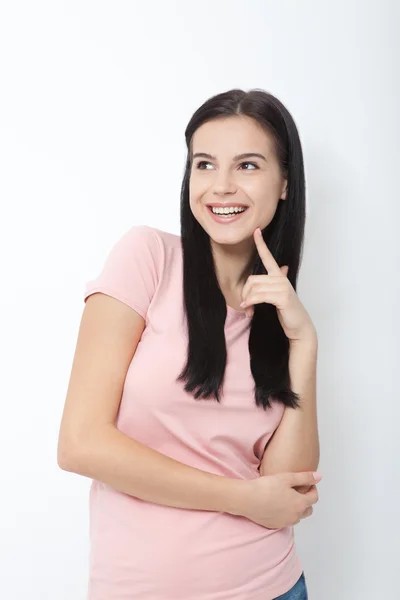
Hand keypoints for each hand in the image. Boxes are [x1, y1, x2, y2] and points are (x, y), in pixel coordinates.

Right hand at [232, 471, 320, 528]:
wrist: (248, 500)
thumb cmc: (267, 487)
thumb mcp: (287, 477)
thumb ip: (305, 477)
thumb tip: (319, 477)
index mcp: (300, 504)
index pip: (314, 498)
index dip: (313, 489)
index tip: (308, 483)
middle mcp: (295, 516)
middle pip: (308, 510)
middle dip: (306, 500)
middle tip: (298, 490)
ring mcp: (285, 522)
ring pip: (297, 516)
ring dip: (296, 508)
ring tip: (287, 497)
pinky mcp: (275, 525)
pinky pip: (286, 520)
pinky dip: (286, 514)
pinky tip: (277, 505)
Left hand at [240, 228, 316, 342]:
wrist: (299, 326)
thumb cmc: (288, 311)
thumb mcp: (280, 295)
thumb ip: (278, 281)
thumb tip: (284, 267)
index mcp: (279, 276)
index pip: (268, 257)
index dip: (261, 244)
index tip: (256, 230)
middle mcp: (281, 279)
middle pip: (253, 279)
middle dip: (245, 294)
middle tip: (245, 306)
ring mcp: (283, 287)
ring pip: (254, 288)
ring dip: (247, 301)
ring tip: (248, 310)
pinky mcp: (282, 297)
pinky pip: (259, 296)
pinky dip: (251, 303)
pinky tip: (248, 309)